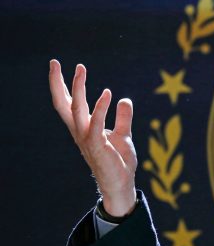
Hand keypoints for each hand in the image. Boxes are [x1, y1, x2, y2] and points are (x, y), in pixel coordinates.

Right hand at [49, 60, 137, 216]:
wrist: (121, 184)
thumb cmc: (119, 161)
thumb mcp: (124, 135)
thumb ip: (123, 118)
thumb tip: (125, 99)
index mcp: (83, 128)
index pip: (69, 103)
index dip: (62, 86)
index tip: (58, 67)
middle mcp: (80, 132)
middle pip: (63, 103)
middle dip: (58, 83)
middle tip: (55, 62)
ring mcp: (86, 138)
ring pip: (76, 109)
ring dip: (78, 88)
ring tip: (80, 69)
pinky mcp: (97, 145)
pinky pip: (95, 123)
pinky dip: (100, 107)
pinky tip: (107, 93)